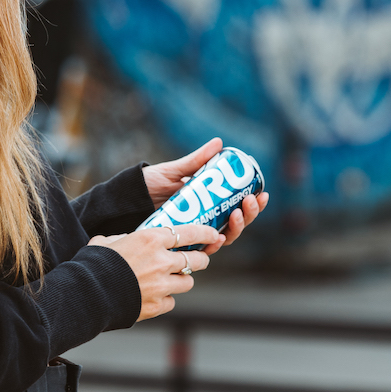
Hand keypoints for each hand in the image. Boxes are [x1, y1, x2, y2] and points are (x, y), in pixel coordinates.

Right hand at [89, 223, 221, 320]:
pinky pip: (172, 301)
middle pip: (196, 261)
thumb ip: (125, 239)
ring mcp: (162, 285)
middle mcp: (162, 261)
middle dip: (200, 259)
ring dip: (183, 280)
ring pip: (188, 282)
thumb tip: (127, 240)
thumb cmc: (94, 263)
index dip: (205, 233)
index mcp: (151, 239)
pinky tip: (155, 295)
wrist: (87, 294)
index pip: (189, 233)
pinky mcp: (158, 305)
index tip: (213, 234)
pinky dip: (166, 298)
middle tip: (198, 259)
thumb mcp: (108, 241)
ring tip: (172, 280)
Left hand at [141, 138, 268, 253]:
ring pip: (226, 236)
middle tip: (249, 202)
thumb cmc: (152, 184)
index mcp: (212, 201)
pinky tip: (219, 237)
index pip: (240, 204)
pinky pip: (204, 248)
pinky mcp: (185, 243)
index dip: (255, 202)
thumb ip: (196, 160)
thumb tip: (219, 143)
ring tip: (237, 213)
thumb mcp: (176, 170)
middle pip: (238, 222)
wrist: (129, 200)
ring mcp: (197, 231)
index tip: (262, 193)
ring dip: (237, 228)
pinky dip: (214, 244)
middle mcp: (208, 218)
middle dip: (250, 214)